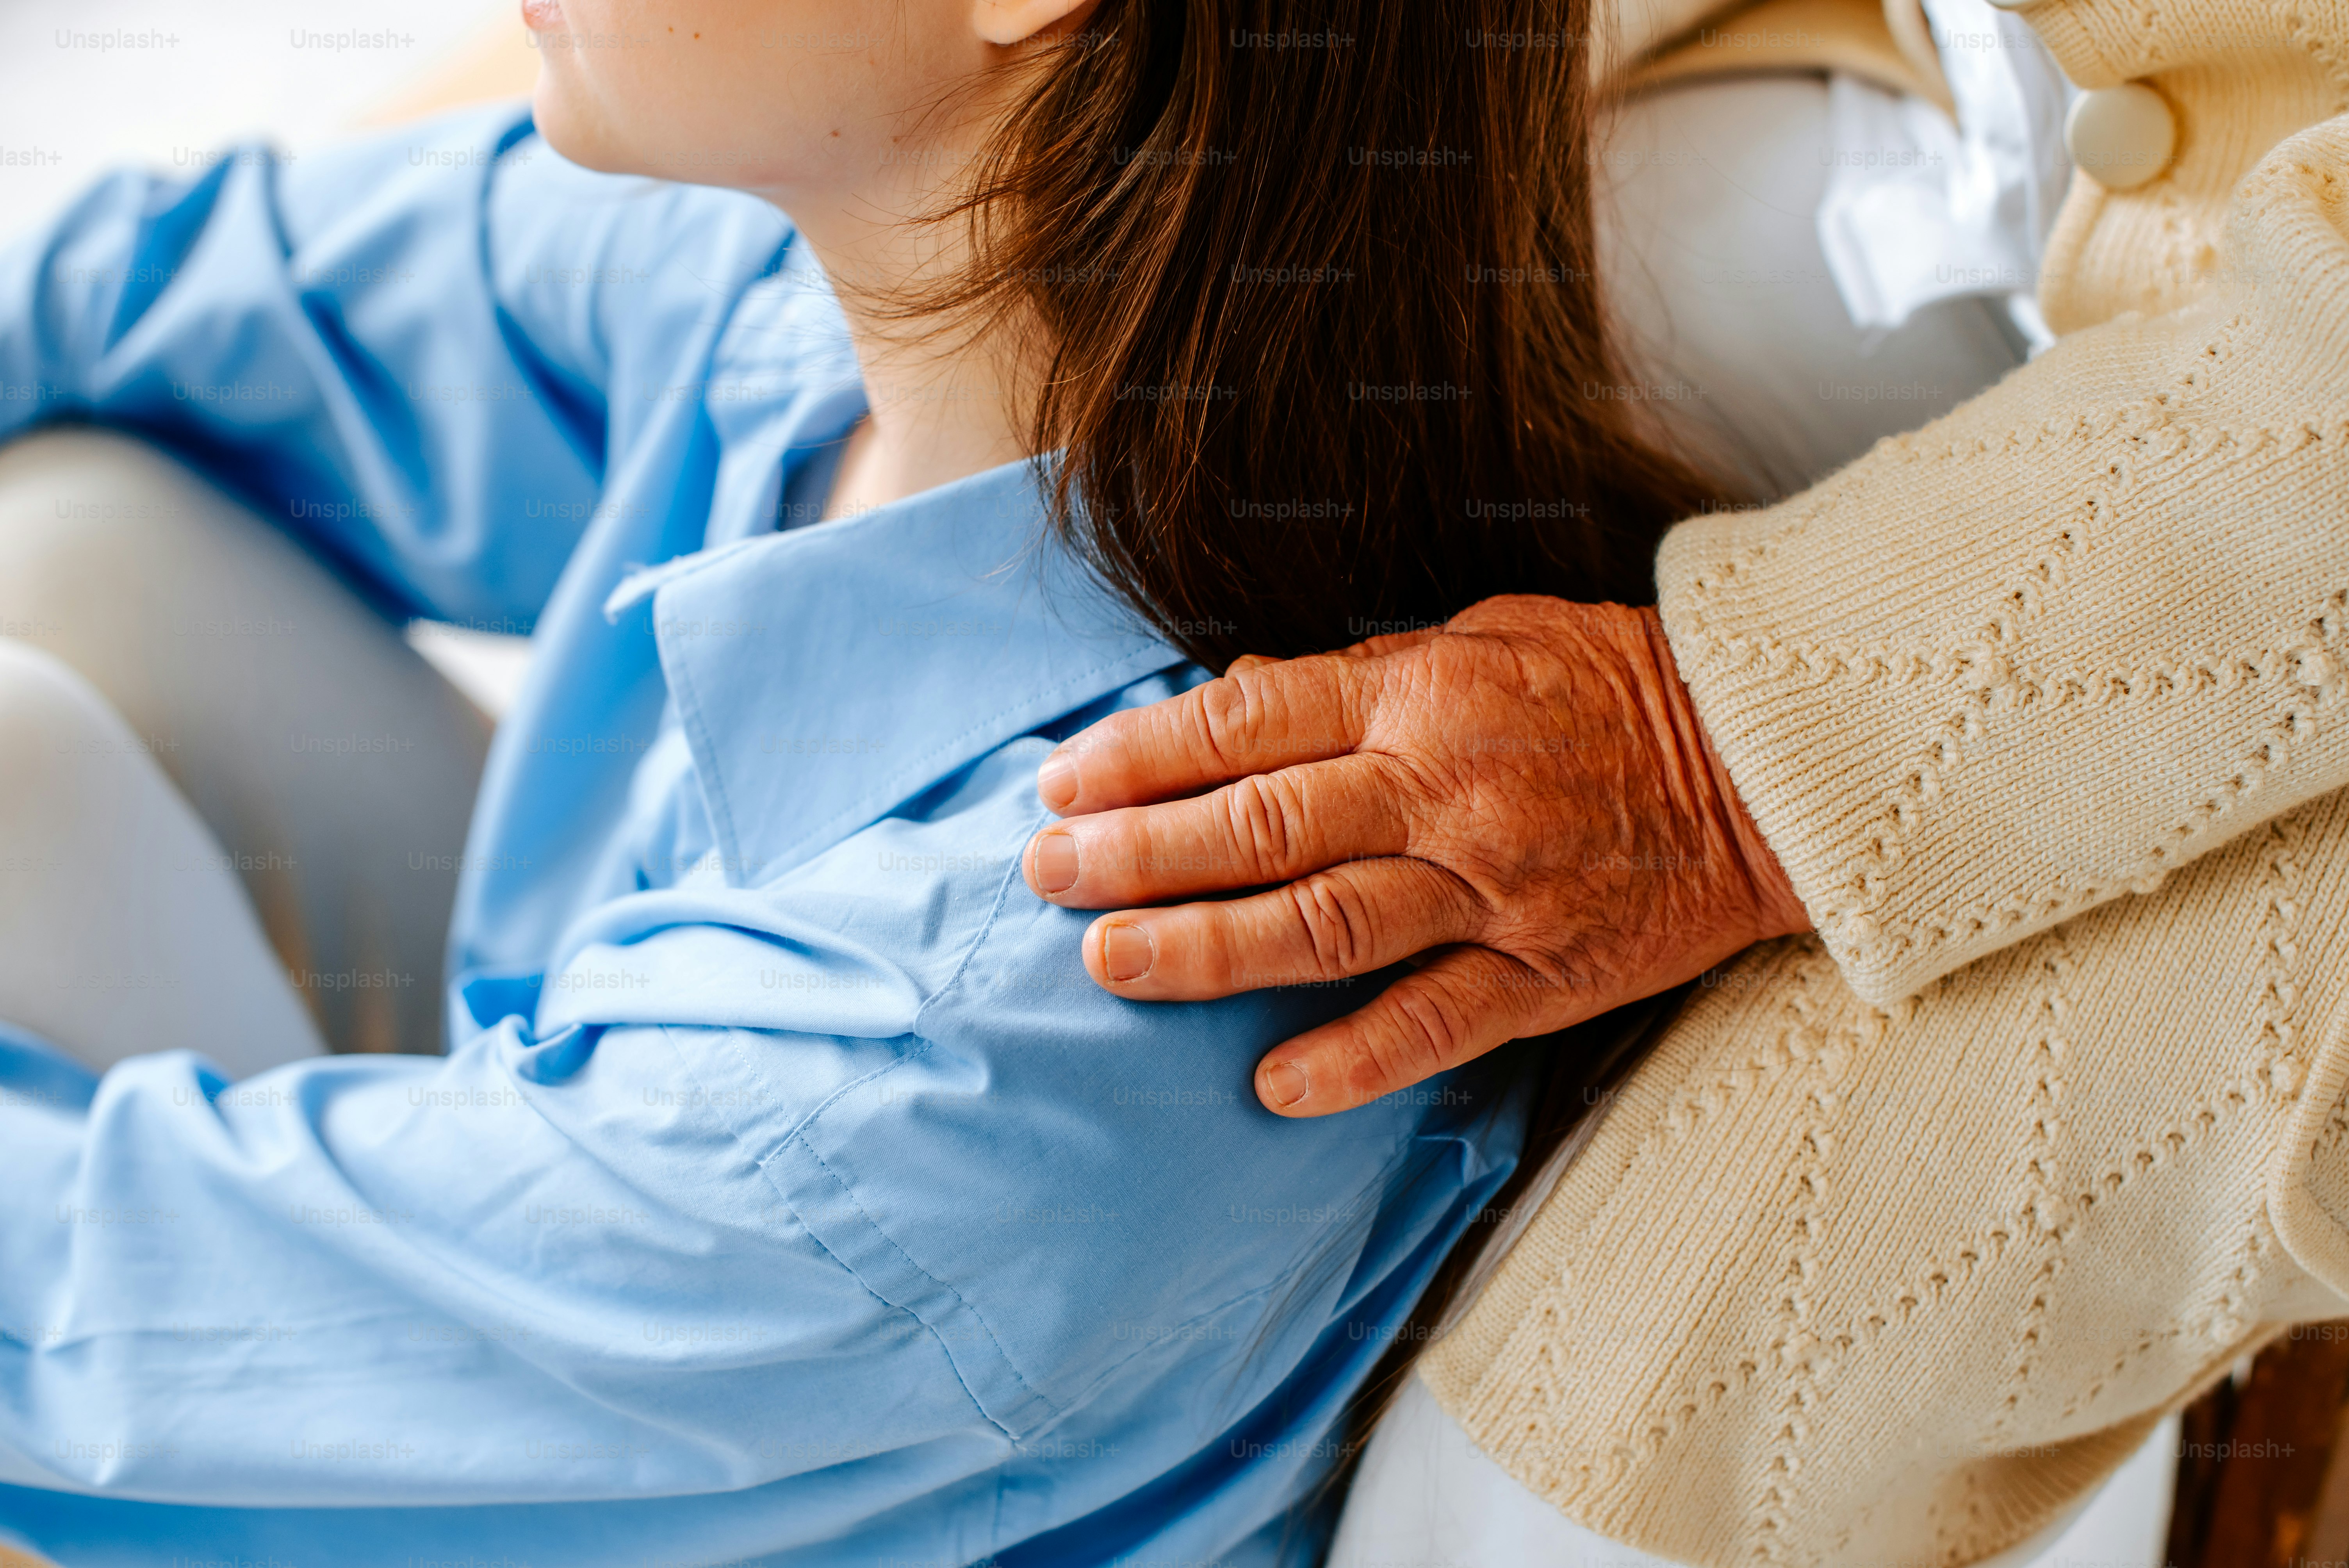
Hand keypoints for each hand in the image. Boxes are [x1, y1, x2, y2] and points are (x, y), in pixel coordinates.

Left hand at [1019, 595, 1808, 1116]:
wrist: (1767, 758)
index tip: (1061, 781)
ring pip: (1325, 928)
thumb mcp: (1479, 635)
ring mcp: (1495, 889)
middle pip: (1262, 828)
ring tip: (1112, 968)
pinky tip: (1271, 1086)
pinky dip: (1352, 1059)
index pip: (1248, 724)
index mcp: (1419, 695)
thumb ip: (1357, 674)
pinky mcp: (1548, 973)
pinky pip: (1438, 1023)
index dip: (1141, 756)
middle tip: (1046, 875)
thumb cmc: (1607, 685)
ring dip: (1208, 952)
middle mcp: (1444, 790)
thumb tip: (1233, 698)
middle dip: (1138, 854)